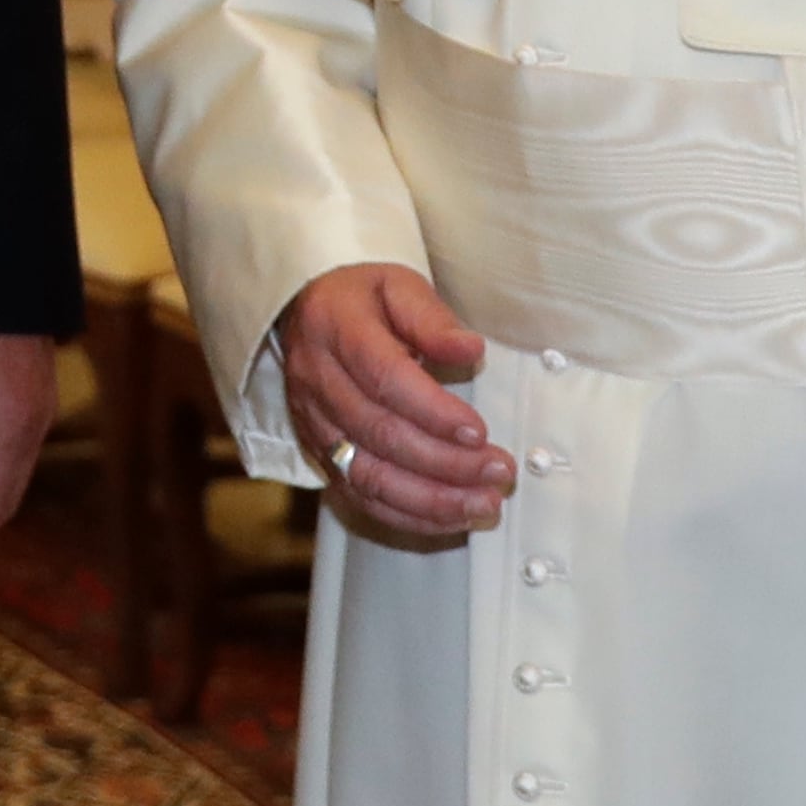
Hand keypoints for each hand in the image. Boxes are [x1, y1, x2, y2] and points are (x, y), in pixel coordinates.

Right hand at [275, 262, 511, 536]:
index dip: (433, 412)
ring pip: (367, 475)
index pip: (384, 378)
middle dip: (445, 462)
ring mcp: (313, 422)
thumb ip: (433, 319)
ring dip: (429, 500)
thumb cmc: (363, 299)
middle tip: (499, 472)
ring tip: (483, 505)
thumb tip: (471, 349)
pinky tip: (449, 518)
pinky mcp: (319, 452)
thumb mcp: (398, 287)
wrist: (307, 311)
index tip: (479, 433)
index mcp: (336, 329)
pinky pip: (358, 496)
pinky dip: (406, 516)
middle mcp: (317, 380)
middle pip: (379, 433)